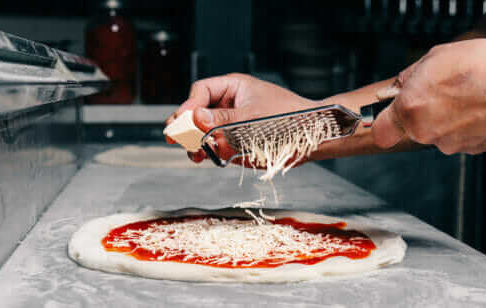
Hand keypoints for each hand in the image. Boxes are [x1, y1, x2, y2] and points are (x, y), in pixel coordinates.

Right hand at [166, 73, 317, 163]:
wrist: (312, 135)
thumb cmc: (289, 117)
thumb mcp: (253, 116)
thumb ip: (222, 119)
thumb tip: (194, 118)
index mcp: (234, 87)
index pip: (202, 91)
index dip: (188, 105)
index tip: (181, 121)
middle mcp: (230, 103)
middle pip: (199, 110)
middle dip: (186, 124)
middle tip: (173, 136)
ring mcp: (233, 122)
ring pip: (205, 129)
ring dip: (194, 140)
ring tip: (190, 151)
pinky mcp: (237, 139)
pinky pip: (216, 143)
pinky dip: (208, 150)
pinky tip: (201, 156)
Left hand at [372, 39, 485, 154]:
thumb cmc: (480, 67)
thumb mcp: (435, 57)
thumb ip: (411, 75)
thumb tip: (399, 85)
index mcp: (409, 109)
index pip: (382, 132)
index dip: (385, 124)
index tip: (390, 116)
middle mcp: (425, 132)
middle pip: (415, 128)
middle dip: (425, 113)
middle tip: (444, 92)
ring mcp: (450, 144)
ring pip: (441, 132)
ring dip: (449, 118)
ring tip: (470, 96)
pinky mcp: (473, 150)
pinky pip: (463, 137)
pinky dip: (469, 125)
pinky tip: (483, 108)